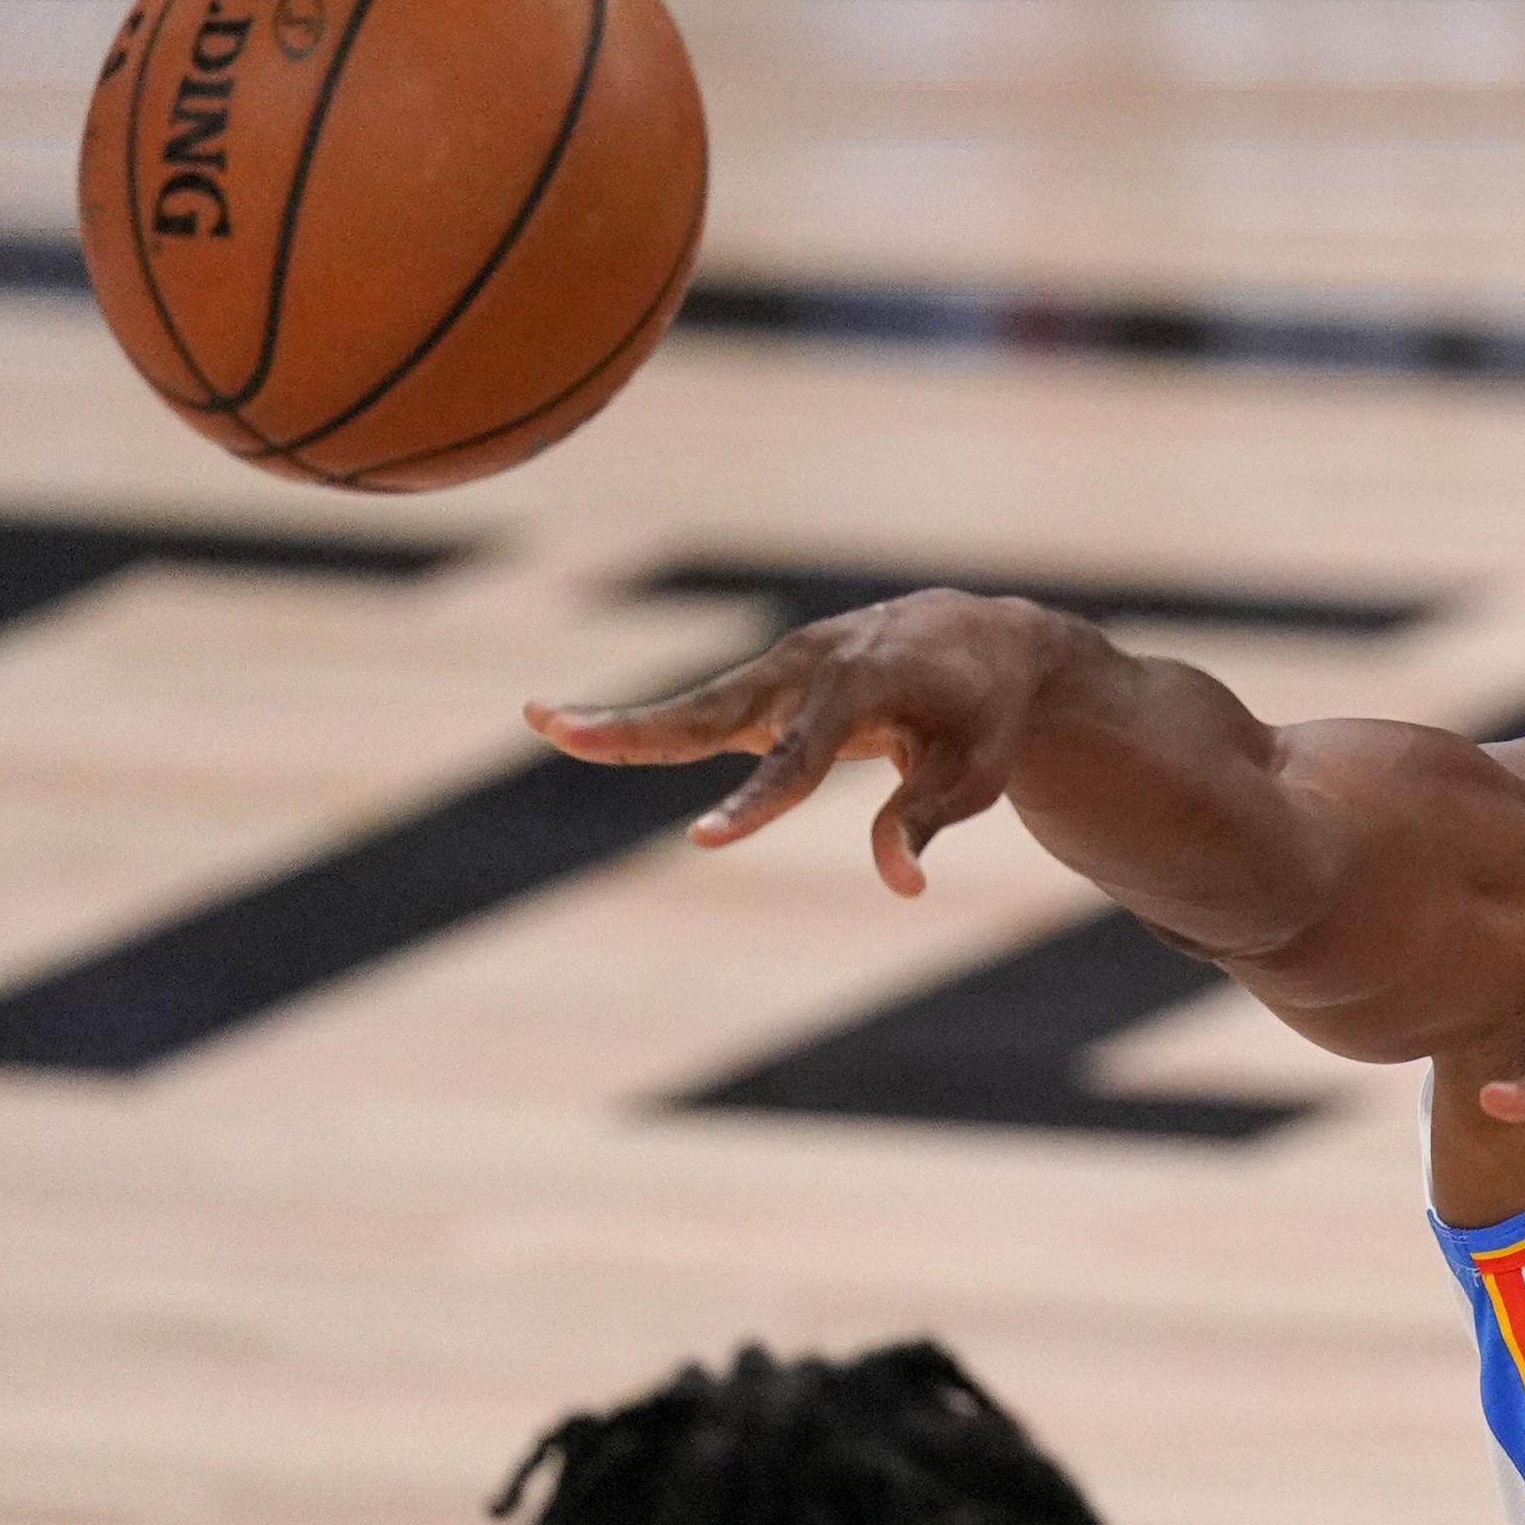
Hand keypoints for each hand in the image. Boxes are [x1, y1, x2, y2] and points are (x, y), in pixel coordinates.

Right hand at [526, 590, 1061, 890]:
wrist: (984, 640)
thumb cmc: (982, 714)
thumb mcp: (975, 770)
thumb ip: (929, 818)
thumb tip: (901, 884)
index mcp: (864, 682)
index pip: (800, 757)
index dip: (755, 801)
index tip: (704, 840)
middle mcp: (811, 665)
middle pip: (714, 708)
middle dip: (639, 726)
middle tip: (560, 728)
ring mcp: (784, 670)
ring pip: (695, 707)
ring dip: (623, 722)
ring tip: (541, 720)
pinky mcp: (771, 688)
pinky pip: (705, 713)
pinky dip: (648, 726)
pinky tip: (578, 730)